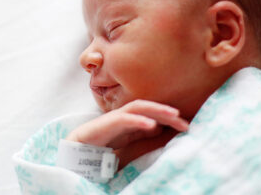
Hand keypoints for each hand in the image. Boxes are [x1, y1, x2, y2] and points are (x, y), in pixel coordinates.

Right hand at [66, 100, 188, 149]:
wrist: (74, 152)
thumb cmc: (99, 146)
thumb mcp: (126, 142)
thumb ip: (140, 133)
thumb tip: (159, 128)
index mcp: (128, 121)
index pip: (151, 114)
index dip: (169, 118)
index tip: (186, 126)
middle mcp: (123, 116)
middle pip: (147, 108)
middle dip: (166, 111)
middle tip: (184, 119)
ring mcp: (113, 118)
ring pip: (138, 107)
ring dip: (156, 110)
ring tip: (173, 115)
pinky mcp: (105, 123)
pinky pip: (124, 119)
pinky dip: (138, 120)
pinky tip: (152, 124)